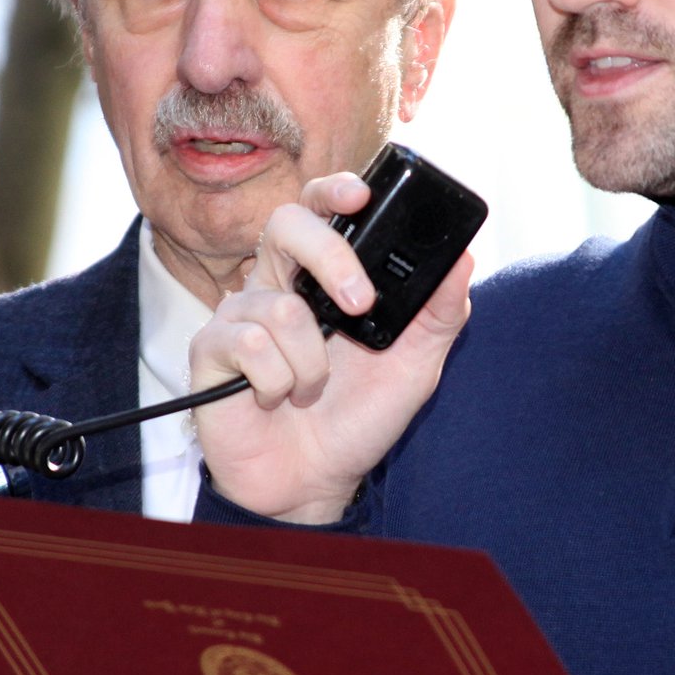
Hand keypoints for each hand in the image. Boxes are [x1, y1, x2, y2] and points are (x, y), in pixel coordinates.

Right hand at [189, 170, 473, 523]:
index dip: (334, 189)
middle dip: (329, 257)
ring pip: (277, 307)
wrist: (313, 484)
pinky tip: (276, 400)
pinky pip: (248, 347)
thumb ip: (439, 314)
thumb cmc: (357, 420)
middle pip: (285, 224)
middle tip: (360, 305)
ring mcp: (239, 316)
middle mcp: (277, 285)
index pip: (320, 209)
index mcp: (320, 278)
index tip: (361, 194)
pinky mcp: (210, 351)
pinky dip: (277, 383)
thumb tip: (465, 258)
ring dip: (310, 364)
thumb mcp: (415, 369)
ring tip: (310, 390)